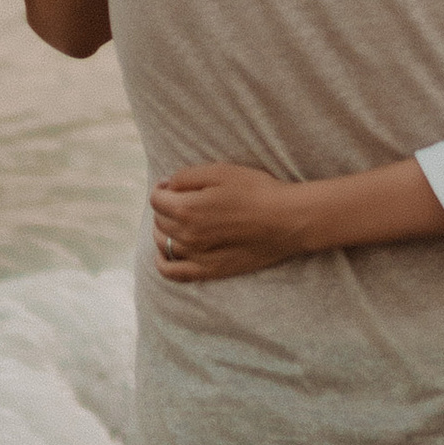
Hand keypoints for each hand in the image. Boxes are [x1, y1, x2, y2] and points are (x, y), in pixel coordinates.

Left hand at [151, 165, 309, 280]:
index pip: (156, 199)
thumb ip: (186, 177)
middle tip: (181, 199)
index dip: (163, 188)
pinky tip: (164, 254)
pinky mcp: (210, 271)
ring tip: (178, 221)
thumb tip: (166, 186)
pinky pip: (173, 273)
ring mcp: (197, 256)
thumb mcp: (220, 171)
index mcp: (186, 209)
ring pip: (163, 243)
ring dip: (164, 230)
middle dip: (165, 207)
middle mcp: (186, 235)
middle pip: (159, 220)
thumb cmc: (256, 191)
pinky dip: (163, 264)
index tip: (173, 185)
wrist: (287, 220)